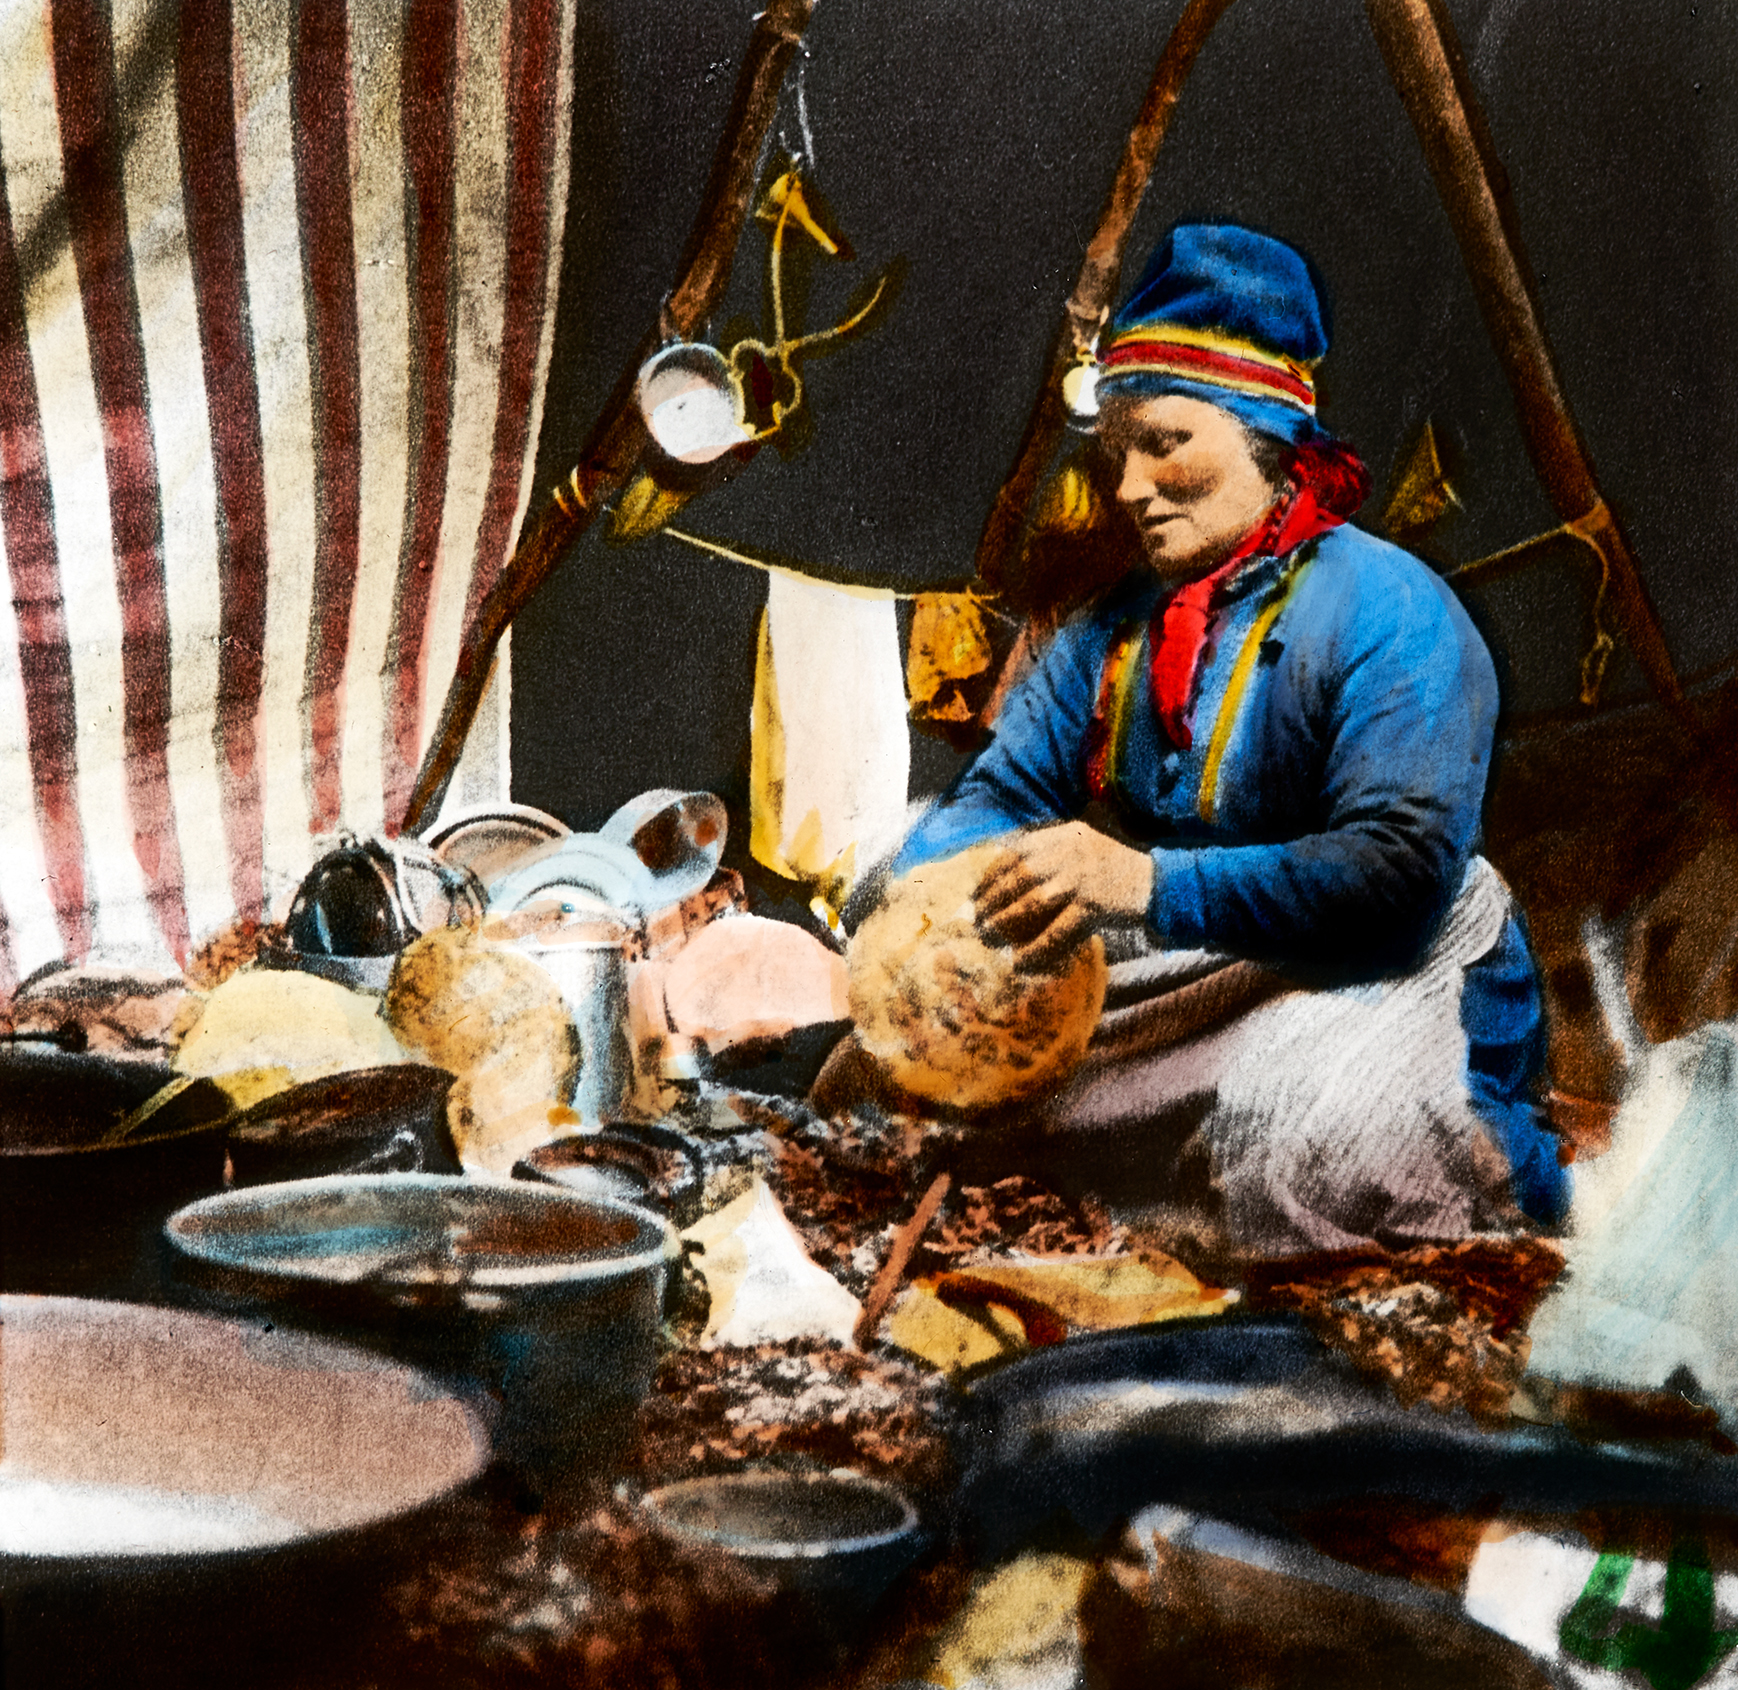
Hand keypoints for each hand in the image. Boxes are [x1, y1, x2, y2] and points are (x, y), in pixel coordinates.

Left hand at [974, 822, 1154, 971]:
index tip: (976, 892)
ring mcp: (1080, 880)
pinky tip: (1021, 961)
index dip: (991, 873)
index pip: (1015, 851)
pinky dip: (1036, 948)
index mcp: (1063, 835)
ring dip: (1006, 922)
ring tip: (989, 936)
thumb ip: (1049, 850)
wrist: (1157, 881)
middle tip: (976, 919)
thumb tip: (1005, 869)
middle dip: (992, 900)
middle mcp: (1068, 853)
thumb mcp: (1081, 843)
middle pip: (1018, 878)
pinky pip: (1057, 932)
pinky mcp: (1093, 907)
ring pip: (1031, 903)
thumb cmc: (1114, 865)